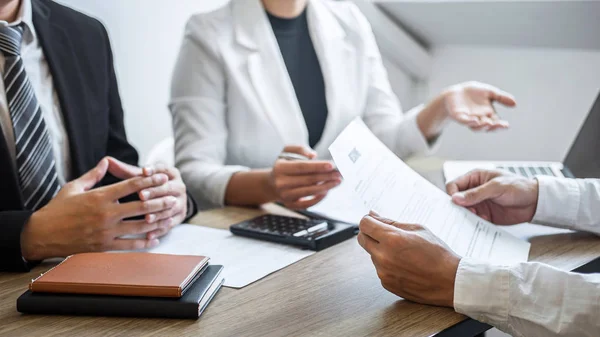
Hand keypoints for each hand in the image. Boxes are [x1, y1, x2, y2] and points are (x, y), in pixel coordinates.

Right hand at [21, 158, 177, 260]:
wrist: (42, 234)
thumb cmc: (57, 208)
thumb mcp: (74, 187)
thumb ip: (94, 175)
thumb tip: (107, 161)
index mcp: (100, 196)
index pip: (131, 185)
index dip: (149, 180)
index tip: (162, 176)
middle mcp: (106, 213)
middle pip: (141, 206)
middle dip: (160, 201)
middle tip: (174, 197)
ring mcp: (106, 231)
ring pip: (139, 226)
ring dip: (157, 221)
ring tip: (169, 216)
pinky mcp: (104, 246)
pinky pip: (129, 245)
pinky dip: (144, 242)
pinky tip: (155, 238)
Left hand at [107, 158, 187, 239]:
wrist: (167, 198)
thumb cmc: (147, 185)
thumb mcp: (139, 177)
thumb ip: (125, 170)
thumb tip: (107, 160)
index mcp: (171, 173)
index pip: (163, 170)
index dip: (154, 170)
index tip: (143, 171)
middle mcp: (179, 187)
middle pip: (168, 189)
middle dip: (155, 192)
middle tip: (141, 195)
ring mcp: (181, 202)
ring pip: (170, 208)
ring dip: (158, 213)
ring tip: (146, 218)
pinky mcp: (179, 217)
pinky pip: (170, 224)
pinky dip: (160, 229)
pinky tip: (149, 235)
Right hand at [268, 145, 341, 208]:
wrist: (271, 184)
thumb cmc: (283, 166)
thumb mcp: (286, 152)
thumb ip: (300, 149)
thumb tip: (313, 156)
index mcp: (280, 168)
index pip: (302, 167)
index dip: (317, 166)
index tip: (331, 165)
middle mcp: (281, 183)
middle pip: (308, 179)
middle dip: (326, 176)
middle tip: (339, 173)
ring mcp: (285, 195)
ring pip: (309, 191)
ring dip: (326, 187)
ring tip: (337, 181)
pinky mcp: (290, 205)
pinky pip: (307, 204)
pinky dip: (318, 199)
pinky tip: (327, 191)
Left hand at [358, 212, 459, 307]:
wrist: (451, 281)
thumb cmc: (438, 253)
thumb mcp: (417, 229)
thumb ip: (390, 222)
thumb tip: (372, 214)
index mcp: (392, 239)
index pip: (364, 224)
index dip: (369, 220)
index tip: (375, 221)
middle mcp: (384, 257)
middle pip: (362, 239)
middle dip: (370, 233)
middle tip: (385, 233)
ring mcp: (384, 272)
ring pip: (372, 254)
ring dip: (380, 250)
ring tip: (403, 252)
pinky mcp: (386, 283)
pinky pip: (379, 269)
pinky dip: (387, 264)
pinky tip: (404, 265)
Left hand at [444, 81, 515, 130]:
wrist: (456, 92)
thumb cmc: (473, 93)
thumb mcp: (489, 92)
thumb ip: (501, 97)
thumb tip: (515, 103)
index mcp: (488, 114)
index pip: (496, 122)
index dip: (501, 125)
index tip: (506, 125)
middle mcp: (479, 119)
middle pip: (487, 126)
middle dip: (493, 126)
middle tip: (499, 125)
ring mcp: (469, 119)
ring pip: (476, 126)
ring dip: (482, 126)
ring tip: (488, 123)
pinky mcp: (459, 116)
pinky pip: (464, 121)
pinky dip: (469, 121)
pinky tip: (475, 120)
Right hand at [446, 169, 538, 224]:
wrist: (535, 202)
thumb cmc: (518, 187)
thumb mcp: (496, 187)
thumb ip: (476, 193)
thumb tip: (455, 198)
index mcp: (474, 178)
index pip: (454, 185)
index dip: (452, 194)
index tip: (457, 203)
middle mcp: (474, 191)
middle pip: (456, 200)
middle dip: (459, 207)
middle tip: (467, 212)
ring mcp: (479, 203)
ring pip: (463, 211)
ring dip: (467, 216)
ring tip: (478, 217)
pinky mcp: (484, 215)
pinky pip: (473, 221)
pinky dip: (475, 223)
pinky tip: (484, 221)